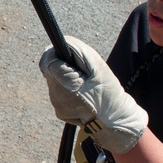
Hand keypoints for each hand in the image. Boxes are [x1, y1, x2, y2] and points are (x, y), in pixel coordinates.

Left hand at [39, 38, 147, 153]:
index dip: (56, 55)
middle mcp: (57, 96)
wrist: (114, 118)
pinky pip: (58, 94)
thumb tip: (58, 44)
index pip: (47, 61)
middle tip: (81, 73)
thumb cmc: (107, 90)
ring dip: (65, 79)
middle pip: (50, 72)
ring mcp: (57, 106)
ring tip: (84, 86)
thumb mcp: (97, 65)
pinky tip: (82, 96)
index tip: (68, 58)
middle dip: (62, 68)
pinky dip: (67, 91)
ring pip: (55, 83)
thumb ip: (76, 49)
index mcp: (66, 83)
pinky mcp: (60, 113)